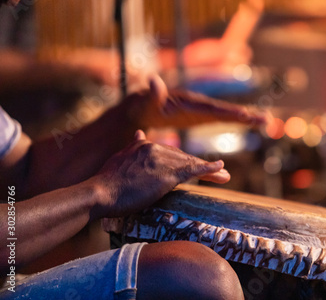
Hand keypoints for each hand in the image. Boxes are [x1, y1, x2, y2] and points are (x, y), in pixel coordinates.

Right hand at [91, 130, 229, 217]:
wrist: (99, 193)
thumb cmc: (106, 183)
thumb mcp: (119, 159)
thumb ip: (132, 147)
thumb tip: (140, 133)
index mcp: (143, 145)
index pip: (170, 153)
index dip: (184, 160)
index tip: (195, 164)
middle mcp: (154, 148)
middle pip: (183, 157)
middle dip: (200, 165)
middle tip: (219, 171)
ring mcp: (161, 160)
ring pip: (190, 163)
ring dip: (210, 170)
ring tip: (224, 175)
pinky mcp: (167, 174)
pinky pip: (193, 170)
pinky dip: (209, 168)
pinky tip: (221, 168)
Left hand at [130, 75, 266, 128]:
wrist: (139, 107)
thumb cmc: (142, 107)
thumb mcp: (145, 103)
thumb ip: (152, 94)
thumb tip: (153, 80)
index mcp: (188, 102)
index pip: (212, 109)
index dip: (228, 113)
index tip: (245, 116)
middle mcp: (198, 103)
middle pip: (225, 110)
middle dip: (245, 115)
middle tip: (266, 120)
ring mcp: (199, 109)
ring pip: (226, 113)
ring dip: (245, 117)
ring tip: (265, 121)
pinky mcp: (199, 115)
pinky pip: (219, 117)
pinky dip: (235, 119)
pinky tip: (247, 121)